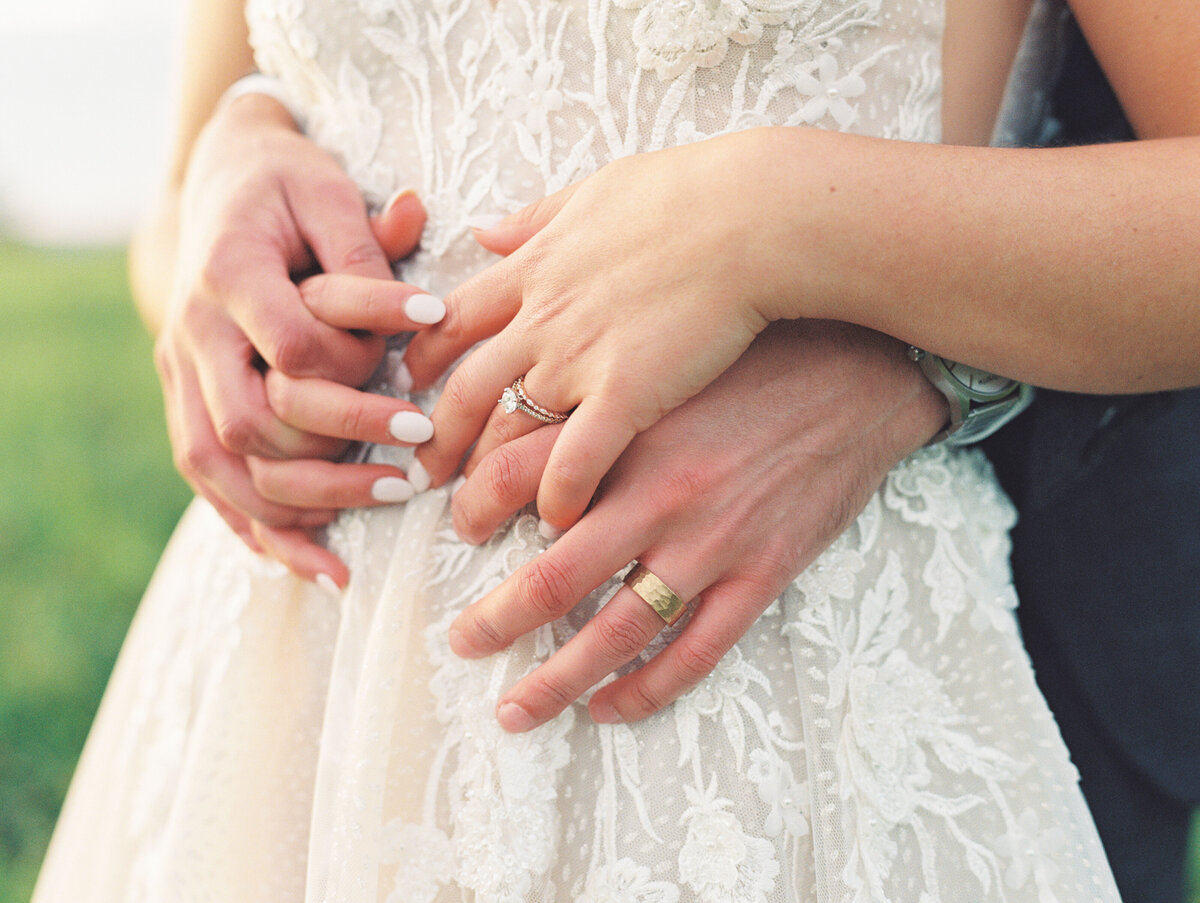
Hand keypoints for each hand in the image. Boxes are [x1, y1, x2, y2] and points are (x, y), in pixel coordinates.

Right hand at [155, 94, 439, 580]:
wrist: (219, 180)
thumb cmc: (287, 183)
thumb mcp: (329, 189)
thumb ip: (369, 244)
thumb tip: (426, 306)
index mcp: (228, 270)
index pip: (290, 345)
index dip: (359, 370)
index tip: (423, 387)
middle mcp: (192, 329)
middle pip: (250, 420)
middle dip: (338, 450)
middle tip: (417, 455)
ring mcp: (179, 371)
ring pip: (219, 465)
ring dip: (298, 506)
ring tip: (381, 513)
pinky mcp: (185, 398)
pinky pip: (207, 478)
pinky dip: (255, 526)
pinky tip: (309, 562)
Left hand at [407, 131, 789, 530]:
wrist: (747, 216)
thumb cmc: (686, 194)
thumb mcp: (593, 192)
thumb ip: (535, 219)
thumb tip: (487, 228)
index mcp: (534, 269)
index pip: (455, 319)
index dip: (427, 357)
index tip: (416, 386)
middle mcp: (542, 318)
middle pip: (468, 387)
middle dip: (441, 435)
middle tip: (426, 472)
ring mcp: (579, 358)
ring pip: (508, 430)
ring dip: (487, 477)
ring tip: (478, 514)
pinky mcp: (625, 393)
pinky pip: (574, 461)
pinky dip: (556, 496)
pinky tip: (553, 522)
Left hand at [445, 320, 947, 729]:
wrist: (864, 371)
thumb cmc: (760, 352)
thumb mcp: (665, 347)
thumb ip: (591, 366)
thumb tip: (524, 361)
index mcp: (626, 430)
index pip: (517, 476)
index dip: (472, 508)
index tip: (460, 528)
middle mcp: (658, 492)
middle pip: (554, 576)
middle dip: (497, 622)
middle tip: (462, 644)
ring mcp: (713, 540)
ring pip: (619, 630)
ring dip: (558, 679)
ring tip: (517, 709)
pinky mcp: (763, 571)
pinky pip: (697, 649)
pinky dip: (649, 688)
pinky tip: (612, 707)